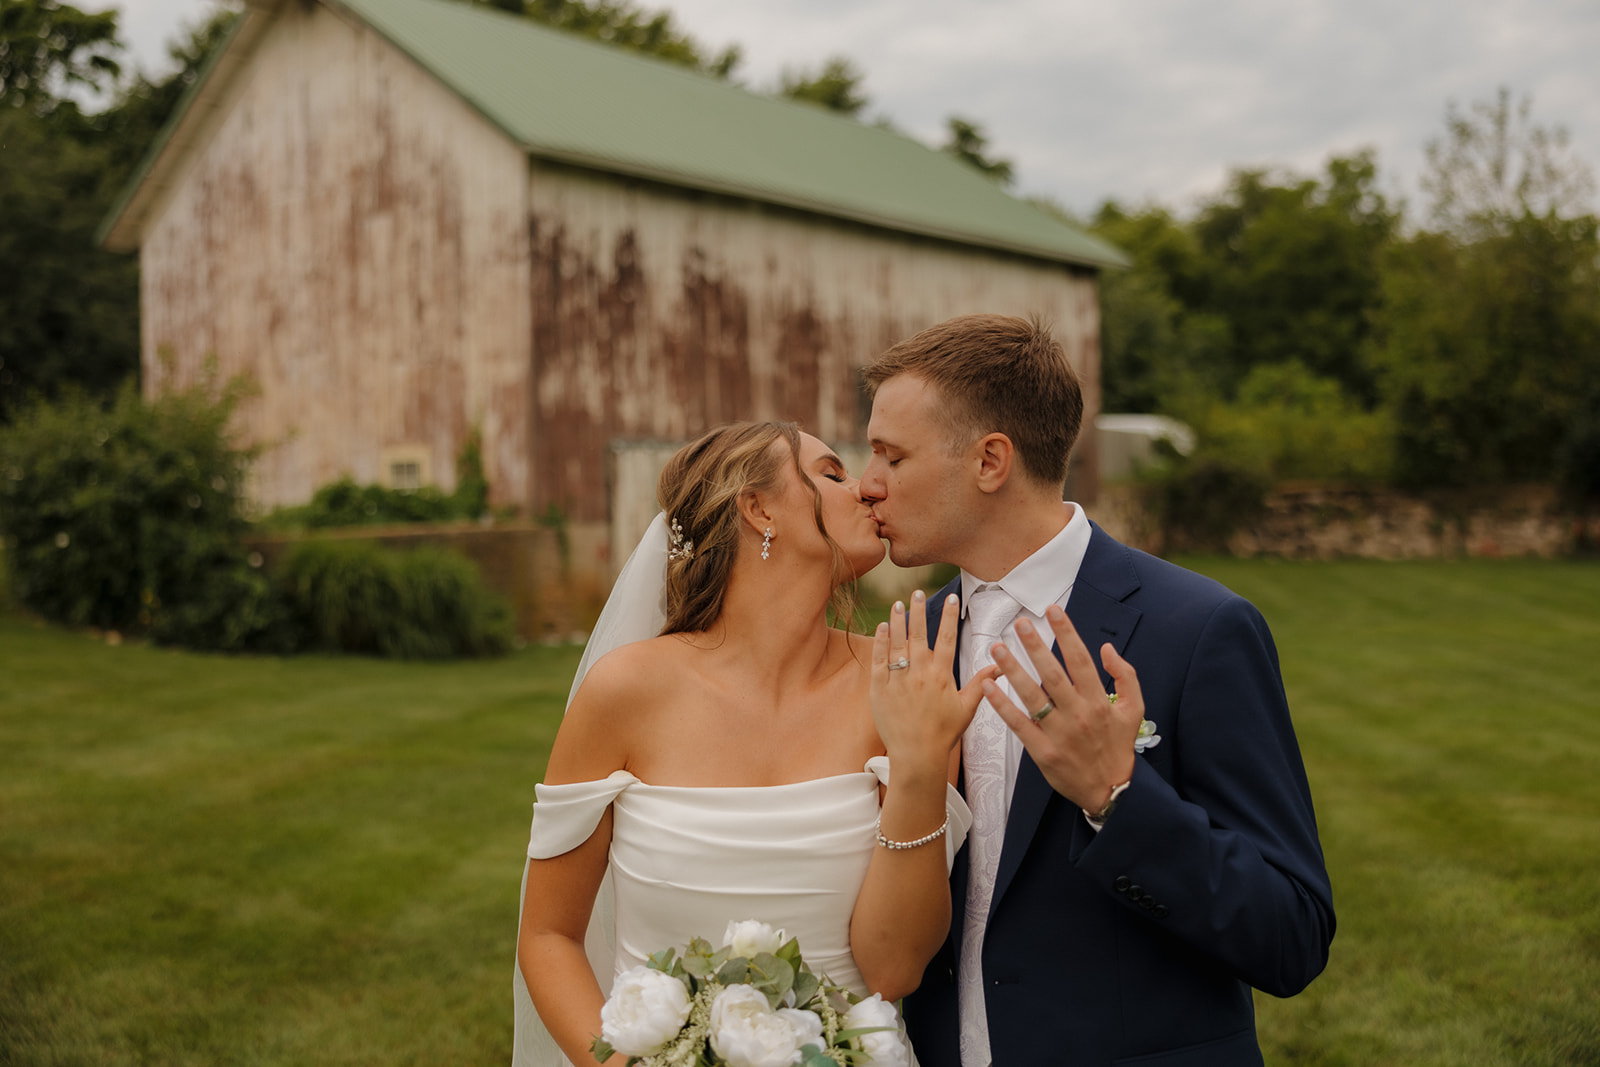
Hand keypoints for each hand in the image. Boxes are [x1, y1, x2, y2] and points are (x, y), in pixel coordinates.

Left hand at [871, 590, 995, 769]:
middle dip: (919, 611)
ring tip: (898, 603)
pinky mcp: (880, 689)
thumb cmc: (944, 733)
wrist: (916, 755)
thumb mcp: (966, 708)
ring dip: (898, 621)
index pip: (947, 639)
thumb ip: (981, 683)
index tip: (952, 599)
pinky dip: (880, 642)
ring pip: (897, 643)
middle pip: (919, 635)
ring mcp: (898, 680)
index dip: (950, 617)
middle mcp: (920, 674)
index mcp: (942, 676)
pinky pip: (879, 660)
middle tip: (918, 592)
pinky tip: (882, 627)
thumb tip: (999, 664)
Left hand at [980, 604, 1142, 811]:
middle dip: (1035, 646)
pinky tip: (988, 686)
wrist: (1110, 790)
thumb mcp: (1134, 710)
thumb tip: (1107, 649)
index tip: (1053, 610)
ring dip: (1012, 670)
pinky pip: (1019, 724)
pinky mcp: (1042, 752)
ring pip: (1032, 696)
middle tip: (1019, 624)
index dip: (1067, 633)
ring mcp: (1058, 734)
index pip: (1080, 660)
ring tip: (997, 648)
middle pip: (1053, 674)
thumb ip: (1125, 676)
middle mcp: (1078, 714)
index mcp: (1098, 701)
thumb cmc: (1118, 746)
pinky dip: (1002, 705)